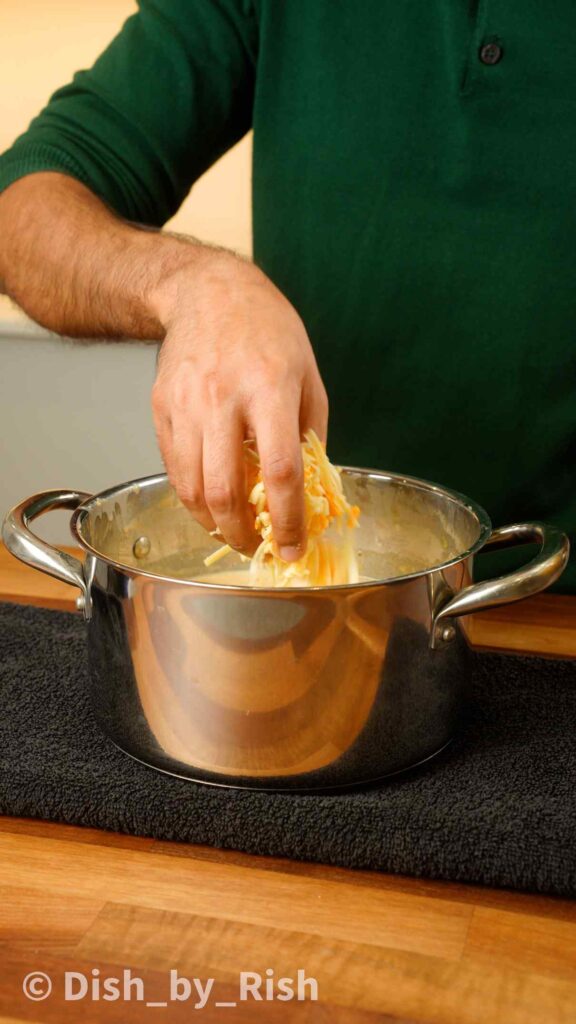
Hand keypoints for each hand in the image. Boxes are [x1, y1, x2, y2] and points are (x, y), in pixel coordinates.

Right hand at [151, 250, 327, 560]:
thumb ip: (309, 434)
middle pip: (225, 490)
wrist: (207, 292)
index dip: (287, 519)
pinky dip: (192, 498)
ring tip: (232, 534)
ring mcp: (186, 404)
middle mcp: (223, 398)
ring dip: (213, 525)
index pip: (279, 471)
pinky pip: (174, 469)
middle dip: (242, 535)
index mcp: (271, 388)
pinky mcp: (161, 408)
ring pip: (192, 488)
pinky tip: (210, 504)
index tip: (294, 547)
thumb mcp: (308, 375)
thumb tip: (310, 490)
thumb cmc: (268, 332)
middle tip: (258, 549)